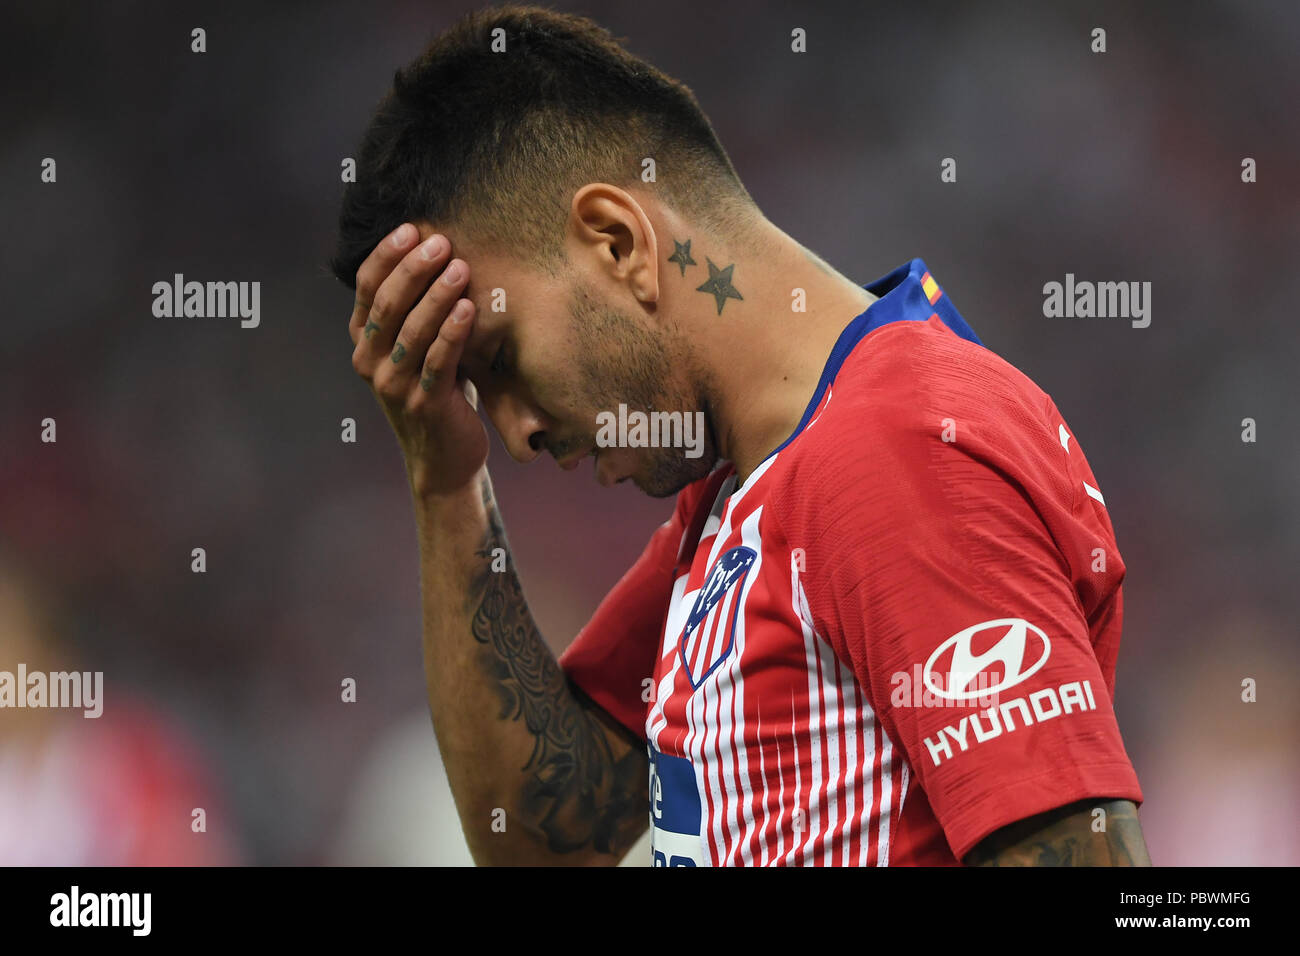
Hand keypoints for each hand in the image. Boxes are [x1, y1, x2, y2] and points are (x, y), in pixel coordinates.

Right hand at [349, 223, 484, 498]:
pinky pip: (438, 362)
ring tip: (461, 267)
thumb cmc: (437, 390)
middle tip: (441, 242)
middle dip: (414, 269)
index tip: (412, 227)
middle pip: (387, 305)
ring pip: (413, 331)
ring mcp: (395, 385)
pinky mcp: (425, 404)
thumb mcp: (418, 348)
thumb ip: (416, 310)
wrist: (444, 456)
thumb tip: (439, 250)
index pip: (367, 288)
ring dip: (437, 295)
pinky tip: (468, 308)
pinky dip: (452, 332)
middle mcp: (370, 362)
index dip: (387, 256)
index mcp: (364, 342)